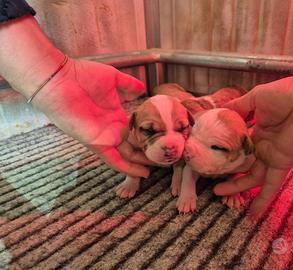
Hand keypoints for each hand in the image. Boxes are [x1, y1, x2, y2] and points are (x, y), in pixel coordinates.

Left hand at [32, 58, 151, 176]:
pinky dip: (128, 168)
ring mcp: (105, 137)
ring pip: (126, 156)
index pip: (133, 130)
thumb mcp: (113, 78)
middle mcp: (111, 129)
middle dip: (146, 152)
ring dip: (141, 163)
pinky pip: (114, 161)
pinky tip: (143, 173)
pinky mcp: (97, 144)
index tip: (162, 138)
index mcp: (115, 115)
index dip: (146, 135)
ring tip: (159, 167)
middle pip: (132, 145)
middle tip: (164, 158)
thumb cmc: (83, 76)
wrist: (61, 80)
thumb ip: (128, 85)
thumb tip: (143, 89)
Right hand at [213, 74, 292, 215]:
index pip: (238, 146)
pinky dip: (263, 199)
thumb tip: (219, 110)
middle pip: (243, 165)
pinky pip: (271, 184)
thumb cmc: (285, 95)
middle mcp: (262, 147)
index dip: (225, 152)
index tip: (209, 157)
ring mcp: (271, 156)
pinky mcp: (281, 163)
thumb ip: (238, 106)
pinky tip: (253, 213)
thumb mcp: (255, 98)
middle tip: (212, 180)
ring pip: (252, 177)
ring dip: (237, 187)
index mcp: (256, 132)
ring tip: (218, 194)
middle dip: (228, 174)